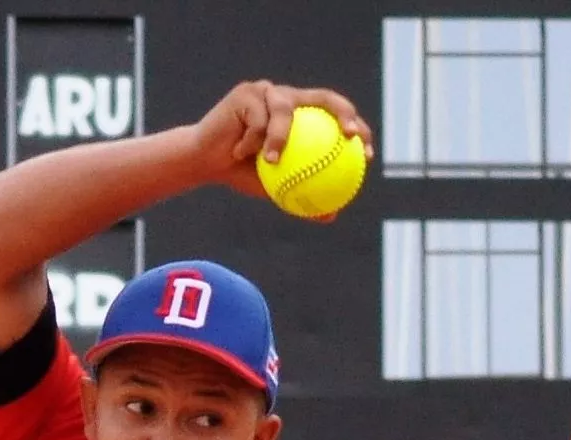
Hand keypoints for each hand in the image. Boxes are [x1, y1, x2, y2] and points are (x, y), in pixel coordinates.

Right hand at [187, 80, 374, 207]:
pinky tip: (240, 154)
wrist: (205, 162)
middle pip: (324, 97)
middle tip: (348, 135)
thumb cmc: (242, 174)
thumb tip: (331, 216)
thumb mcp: (276, 189)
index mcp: (302, 115)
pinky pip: (256, 119)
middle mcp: (288, 98)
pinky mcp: (245, 94)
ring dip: (279, 137)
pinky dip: (250, 141)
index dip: (358, 127)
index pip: (337, 116)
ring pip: (284, 110)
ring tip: (272, 160)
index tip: (366, 152)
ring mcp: (267, 93)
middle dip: (343, 111)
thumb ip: (302, 196)